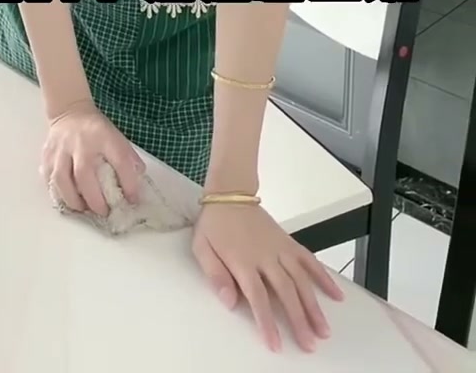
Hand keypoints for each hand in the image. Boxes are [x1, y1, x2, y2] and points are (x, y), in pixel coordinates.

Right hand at [40, 101, 145, 217]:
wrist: (70, 111)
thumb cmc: (96, 130)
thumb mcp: (116, 137)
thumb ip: (127, 158)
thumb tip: (137, 187)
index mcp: (104, 136)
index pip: (120, 159)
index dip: (128, 182)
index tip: (133, 199)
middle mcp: (81, 143)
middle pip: (84, 174)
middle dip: (95, 199)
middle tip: (104, 212)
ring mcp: (61, 149)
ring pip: (61, 179)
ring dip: (74, 200)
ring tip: (84, 209)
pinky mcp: (47, 155)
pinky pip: (49, 180)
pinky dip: (58, 194)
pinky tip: (68, 200)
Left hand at [192, 201, 343, 352]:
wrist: (230, 193)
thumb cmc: (215, 223)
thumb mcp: (202, 248)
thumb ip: (215, 275)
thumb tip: (228, 300)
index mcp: (242, 260)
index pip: (258, 296)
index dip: (267, 321)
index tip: (275, 343)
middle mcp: (265, 255)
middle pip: (286, 291)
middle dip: (298, 320)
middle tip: (309, 343)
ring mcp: (280, 248)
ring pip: (301, 279)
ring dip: (314, 305)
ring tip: (324, 329)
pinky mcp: (288, 241)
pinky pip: (309, 259)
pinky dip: (323, 276)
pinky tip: (335, 293)